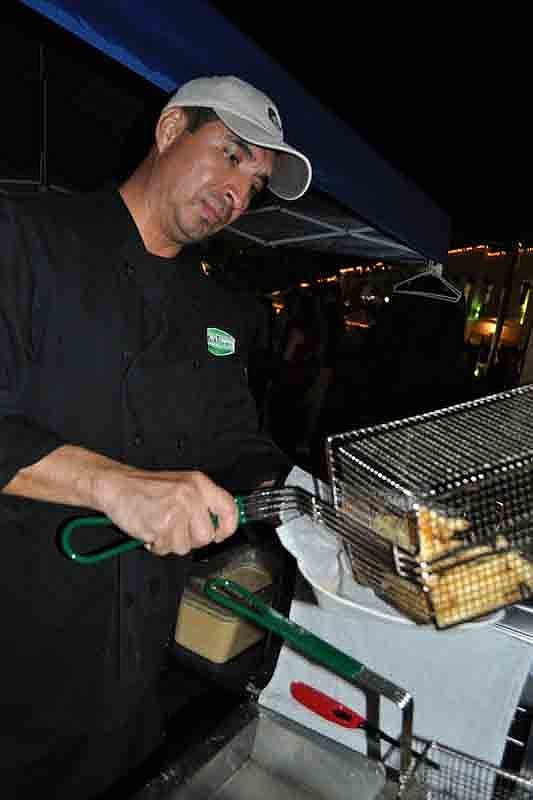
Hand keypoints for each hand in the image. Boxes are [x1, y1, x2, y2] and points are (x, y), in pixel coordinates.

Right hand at [93, 468, 238, 555]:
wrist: (116, 485)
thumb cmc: (145, 488)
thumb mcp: (181, 485)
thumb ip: (201, 502)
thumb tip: (218, 524)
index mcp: (199, 483)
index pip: (229, 508)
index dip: (228, 527)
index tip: (220, 534)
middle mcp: (191, 495)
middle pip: (206, 536)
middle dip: (191, 539)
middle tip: (176, 529)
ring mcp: (177, 510)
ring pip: (186, 546)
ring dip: (171, 542)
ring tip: (160, 526)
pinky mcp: (162, 525)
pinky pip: (167, 548)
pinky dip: (157, 545)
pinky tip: (151, 529)